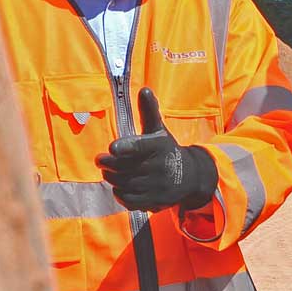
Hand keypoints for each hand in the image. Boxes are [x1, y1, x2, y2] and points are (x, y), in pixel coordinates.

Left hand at [97, 87, 219, 211]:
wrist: (190, 177)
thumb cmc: (166, 149)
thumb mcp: (159, 130)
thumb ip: (149, 111)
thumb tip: (144, 89)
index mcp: (159, 146)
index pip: (139, 147)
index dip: (125, 147)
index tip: (112, 148)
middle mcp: (159, 167)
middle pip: (124, 168)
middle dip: (108, 164)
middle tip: (101, 160)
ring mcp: (157, 186)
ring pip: (124, 184)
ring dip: (112, 178)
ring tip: (109, 172)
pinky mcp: (154, 201)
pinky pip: (129, 199)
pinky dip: (120, 193)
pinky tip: (120, 185)